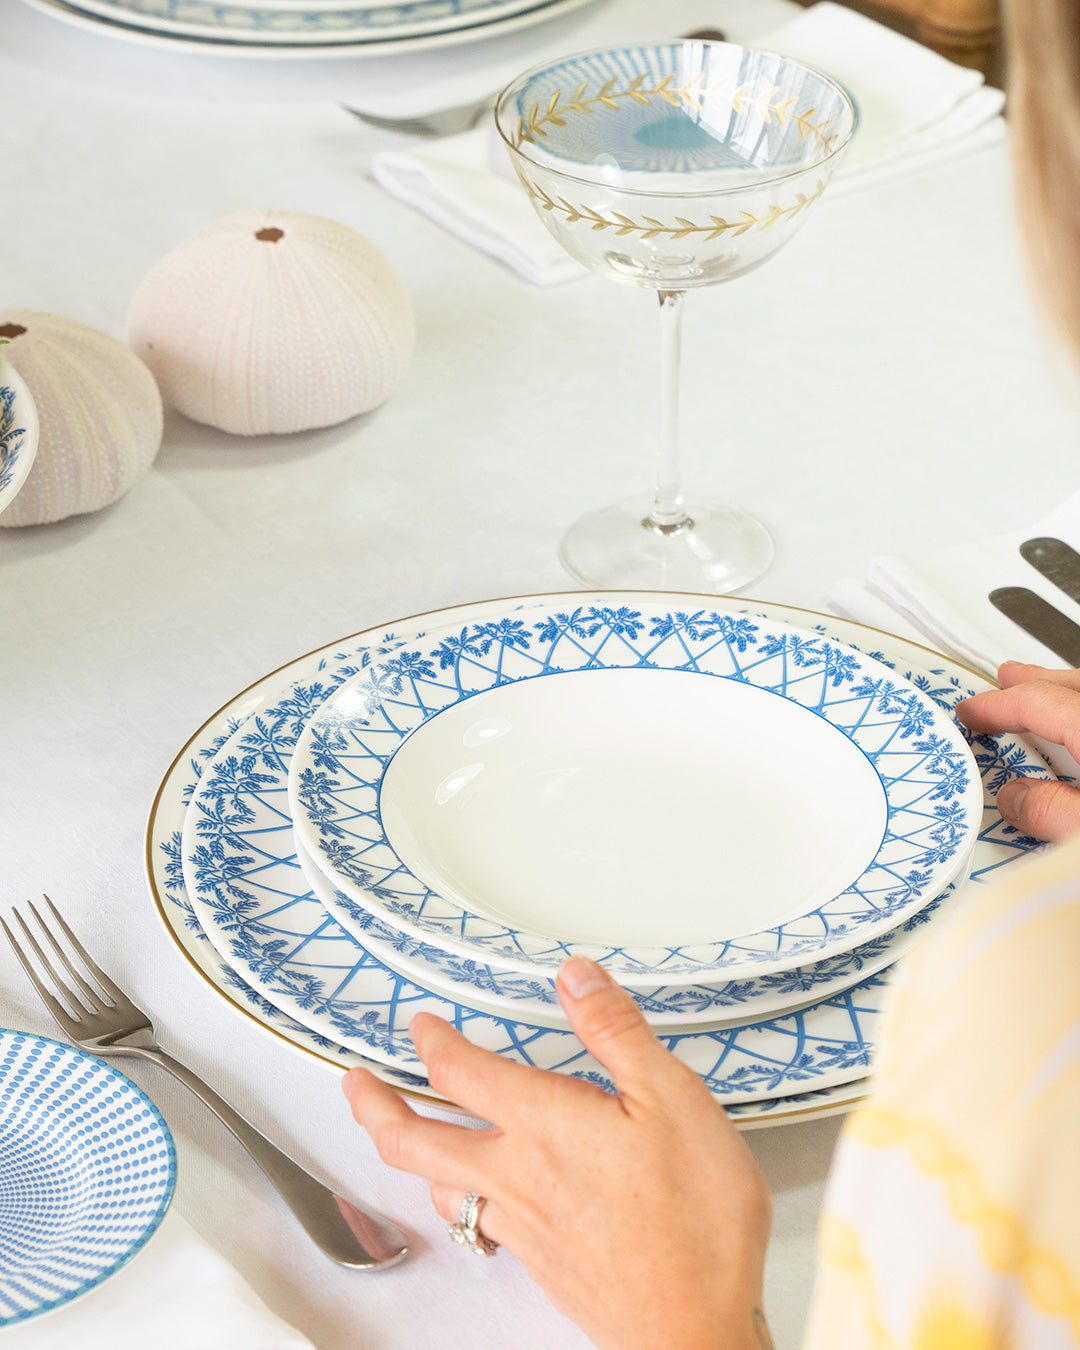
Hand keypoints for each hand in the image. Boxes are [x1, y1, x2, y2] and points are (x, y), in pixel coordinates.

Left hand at [342, 957, 772, 1349]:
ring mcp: (523, 1225)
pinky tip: (476, 1202)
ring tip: (401, 1137)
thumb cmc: (692, 1220)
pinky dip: (457, 1202)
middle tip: (355, 1085)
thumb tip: (576, 977)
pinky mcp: (540, 1264)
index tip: (423, 1024)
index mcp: (542, 1123)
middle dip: (374, 1106)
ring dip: (409, 1156)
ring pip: (438, 1188)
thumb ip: (616, 1031)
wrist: (692, 1328)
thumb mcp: (673, 1097)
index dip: (432, 1039)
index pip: (459, 1070)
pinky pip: (476, 1225)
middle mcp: (517, 1174)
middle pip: (415, 1139)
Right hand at [956, 661, 1079, 839]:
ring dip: (1064, 694)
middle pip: (1073, 687)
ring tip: (1044, 695)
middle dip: (1036, 682)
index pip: (1040, 702)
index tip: (971, 712)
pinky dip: (1079, 712)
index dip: (997, 705)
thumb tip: (1018, 800)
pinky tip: (1075, 735)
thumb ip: (1053, 815)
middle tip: (1004, 680)